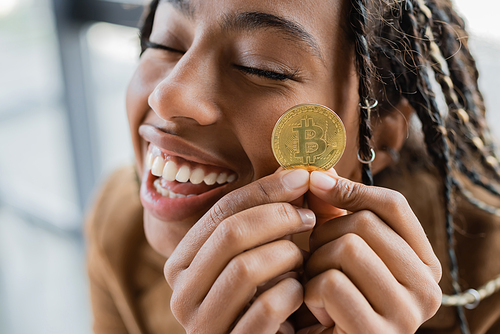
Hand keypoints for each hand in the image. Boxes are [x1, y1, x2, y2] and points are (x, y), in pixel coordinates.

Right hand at [164, 169, 315, 333]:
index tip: (301, 177)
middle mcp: (181, 293)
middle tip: (310, 216)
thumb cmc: (264, 294)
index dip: (264, 189)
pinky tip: (301, 292)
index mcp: (183, 262)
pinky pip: (267, 309)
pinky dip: (293, 293)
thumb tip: (298, 170)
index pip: (220, 211)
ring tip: (304, 260)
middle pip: (229, 233)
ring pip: (245, 268)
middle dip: (278, 216)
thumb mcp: (261, 252)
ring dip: (286, 256)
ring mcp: (202, 325)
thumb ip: (271, 215)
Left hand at [298, 169, 441, 333]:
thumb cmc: (335, 299)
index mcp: (424, 265)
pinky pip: (331, 284)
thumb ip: (337, 214)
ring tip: (316, 285)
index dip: (351, 189)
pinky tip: (316, 309)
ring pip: (347, 249)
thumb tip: (319, 172)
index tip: (317, 184)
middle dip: (324, 236)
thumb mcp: (341, 252)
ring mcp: (406, 315)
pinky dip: (311, 292)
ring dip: (315, 265)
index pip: (394, 205)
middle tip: (316, 259)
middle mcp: (427, 289)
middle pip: (364, 223)